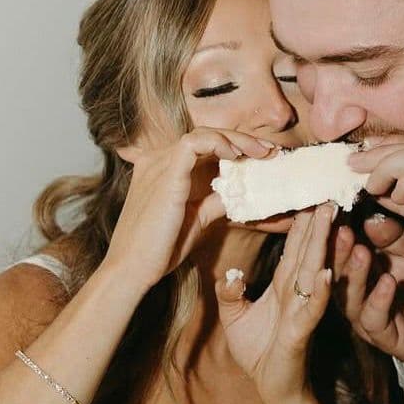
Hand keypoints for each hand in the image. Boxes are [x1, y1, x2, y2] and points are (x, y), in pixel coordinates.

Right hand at [104, 129, 275, 292]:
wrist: (134, 269)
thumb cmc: (159, 249)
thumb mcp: (196, 219)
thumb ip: (213, 202)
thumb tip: (235, 194)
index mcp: (162, 170)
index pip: (201, 146)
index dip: (233, 145)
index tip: (262, 156)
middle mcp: (158, 160)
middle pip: (205, 136)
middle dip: (242, 140)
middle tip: (269, 150)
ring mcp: (160, 163)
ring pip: (203, 134)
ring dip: (236, 139)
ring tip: (260, 151)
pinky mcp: (166, 171)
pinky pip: (195, 142)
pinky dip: (219, 142)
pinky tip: (236, 155)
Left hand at [217, 203, 335, 403]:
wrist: (270, 389)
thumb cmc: (259, 353)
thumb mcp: (236, 318)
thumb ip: (231, 293)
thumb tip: (229, 274)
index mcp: (284, 285)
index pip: (293, 247)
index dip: (299, 221)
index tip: (305, 192)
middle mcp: (297, 293)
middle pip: (308, 251)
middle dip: (317, 222)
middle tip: (326, 191)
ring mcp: (301, 310)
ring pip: (315, 272)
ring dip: (324, 247)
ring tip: (331, 219)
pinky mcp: (299, 332)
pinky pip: (310, 309)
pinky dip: (318, 292)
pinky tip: (324, 274)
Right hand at [333, 213, 403, 385]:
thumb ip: (397, 235)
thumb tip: (372, 217)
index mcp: (363, 268)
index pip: (343, 246)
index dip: (336, 227)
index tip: (335, 205)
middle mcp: (359, 292)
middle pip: (337, 269)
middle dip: (336, 248)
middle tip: (339, 225)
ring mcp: (369, 316)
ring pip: (348, 296)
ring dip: (353, 272)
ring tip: (361, 251)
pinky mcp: (387, 337)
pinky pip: (374, 319)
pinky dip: (378, 300)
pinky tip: (388, 282)